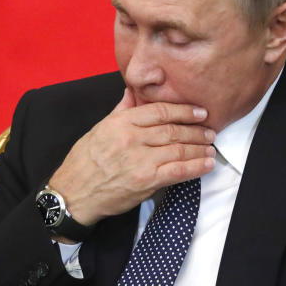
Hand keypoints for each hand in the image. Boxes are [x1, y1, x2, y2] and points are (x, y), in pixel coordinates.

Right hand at [48, 88, 216, 225]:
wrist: (74, 194)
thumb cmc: (84, 163)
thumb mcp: (99, 129)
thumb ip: (120, 110)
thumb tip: (131, 92)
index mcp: (121, 123)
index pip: (160, 111)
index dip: (184, 110)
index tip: (199, 112)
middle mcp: (132, 138)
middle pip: (173, 130)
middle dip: (196, 130)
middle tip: (210, 131)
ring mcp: (140, 160)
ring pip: (179, 149)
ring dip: (200, 148)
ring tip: (211, 148)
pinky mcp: (146, 180)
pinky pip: (178, 171)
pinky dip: (196, 167)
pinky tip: (207, 164)